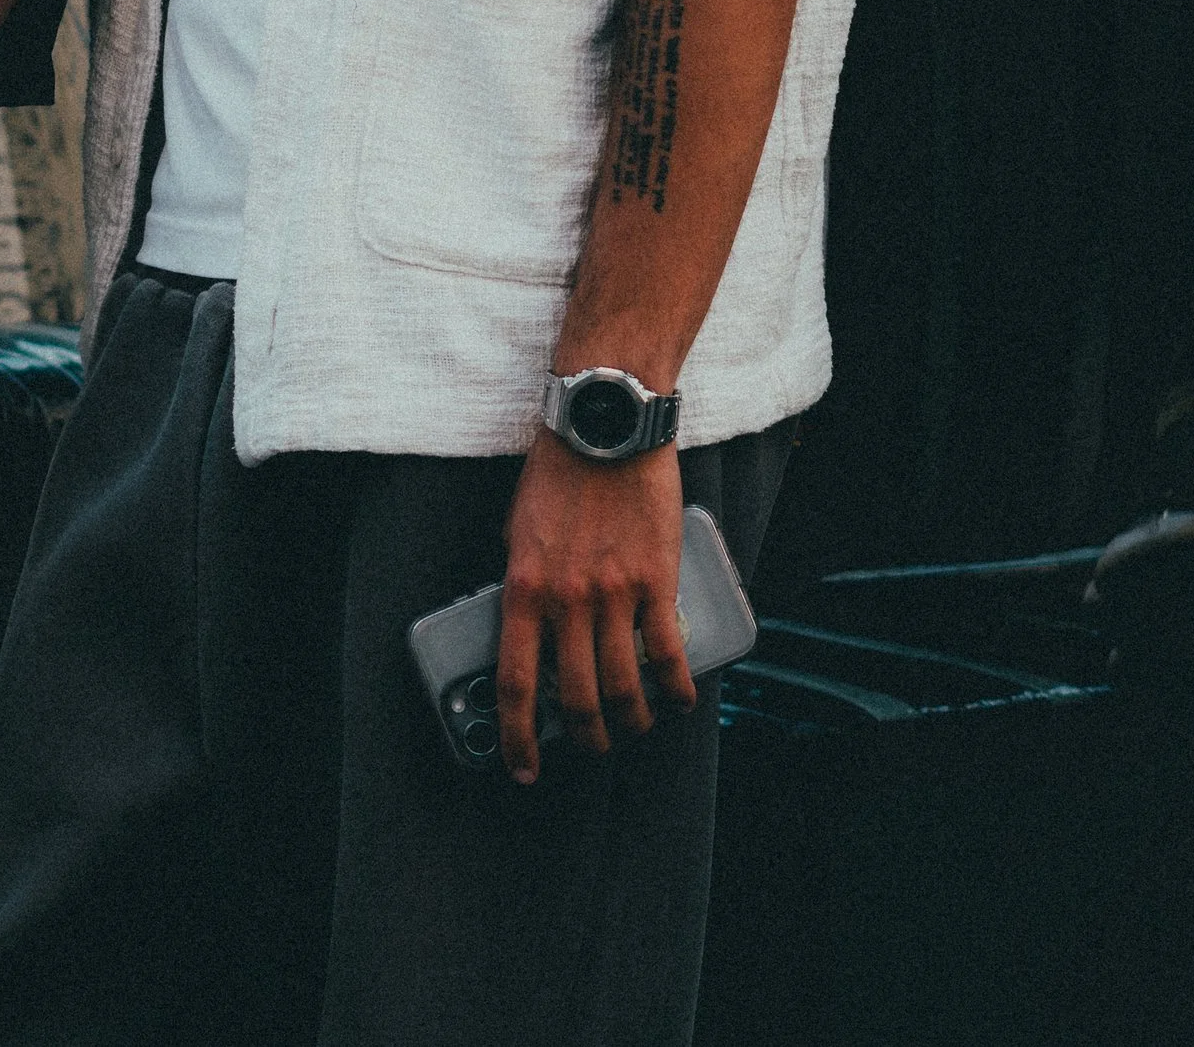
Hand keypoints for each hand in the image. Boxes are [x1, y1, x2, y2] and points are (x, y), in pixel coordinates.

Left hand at [496, 435, 689, 785]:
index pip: (516, 684)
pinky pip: (668, 654)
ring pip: (623, 687)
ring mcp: (614, 594)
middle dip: (585, 737)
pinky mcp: (657, 581)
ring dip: (631, 721)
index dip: (517, 736)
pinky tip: (678, 699)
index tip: (522, 767)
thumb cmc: (557, 473)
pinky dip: (675, 689)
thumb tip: (529, 634)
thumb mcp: (518, 531)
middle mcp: (567, 600)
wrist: (605, 426)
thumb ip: (524, 584)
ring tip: (635, 726)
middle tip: (592, 746)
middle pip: (576, 698)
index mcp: (524, 589)